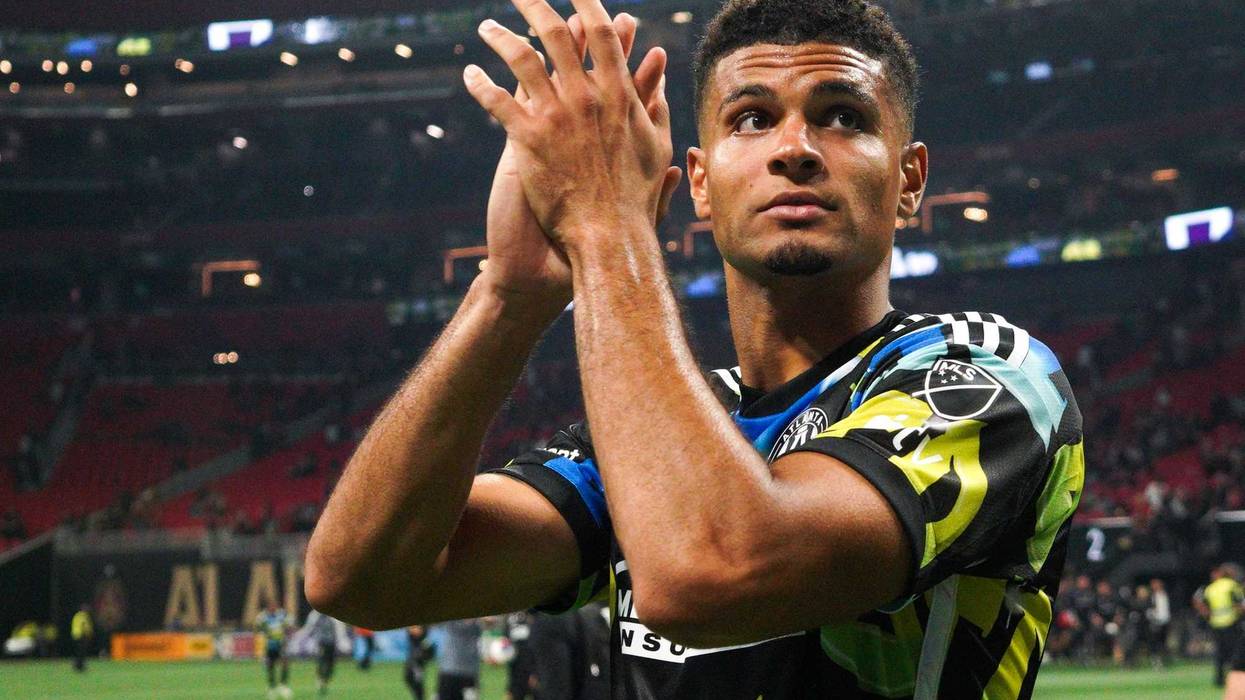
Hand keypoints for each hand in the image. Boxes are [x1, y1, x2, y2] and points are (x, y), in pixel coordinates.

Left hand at [466, 0, 681, 256]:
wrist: (606, 237)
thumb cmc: (633, 200)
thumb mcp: (656, 150)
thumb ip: (656, 113)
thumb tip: (658, 87)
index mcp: (618, 95)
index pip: (601, 35)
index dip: (586, 5)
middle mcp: (586, 97)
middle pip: (557, 35)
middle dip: (534, 5)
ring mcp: (556, 116)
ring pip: (521, 58)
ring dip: (501, 36)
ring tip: (486, 26)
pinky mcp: (527, 139)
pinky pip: (496, 100)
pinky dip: (479, 84)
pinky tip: (469, 75)